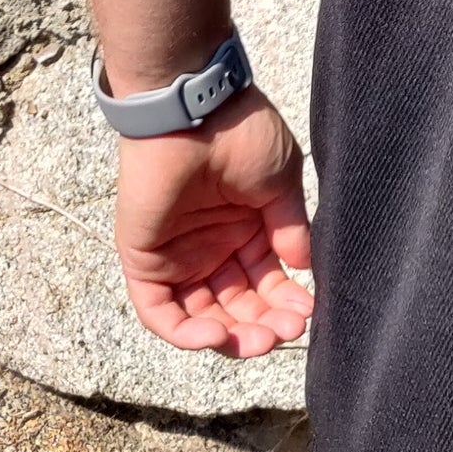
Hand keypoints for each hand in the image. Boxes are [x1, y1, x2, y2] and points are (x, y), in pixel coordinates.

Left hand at [114, 87, 313, 355]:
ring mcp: (178, 258)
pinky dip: (188, 332)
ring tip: (259, 341)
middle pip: (237, 306)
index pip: (265, 282)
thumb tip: (303, 270)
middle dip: (262, 325)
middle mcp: (213, 248)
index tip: (306, 314)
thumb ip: (290, 227)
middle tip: (286, 333)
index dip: (284, 303)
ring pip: (203, 316)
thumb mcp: (280, 181)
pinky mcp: (146, 263)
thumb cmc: (241, 134)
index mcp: (246, 229)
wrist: (194, 110)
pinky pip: (162, 313)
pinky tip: (219, 333)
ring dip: (231, 336)